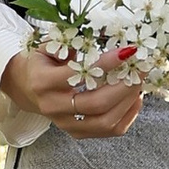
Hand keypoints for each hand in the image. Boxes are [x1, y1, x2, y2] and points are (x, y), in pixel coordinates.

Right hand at [0, 44, 146, 134]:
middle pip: (95, 104)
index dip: (106, 64)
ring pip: (106, 121)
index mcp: (42, 82)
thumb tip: (106, 34)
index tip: (127, 51)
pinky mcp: (78, 134)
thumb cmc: (44, 61)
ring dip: (128, 101)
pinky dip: (128, 115)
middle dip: (124, 85)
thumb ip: (72, 41)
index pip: (78, 75)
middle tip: (140, 68)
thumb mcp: (50, 45)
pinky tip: (135, 98)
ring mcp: (66, 124)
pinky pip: (111, 131)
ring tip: (140, 81)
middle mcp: (52, 107)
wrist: (28, 87)